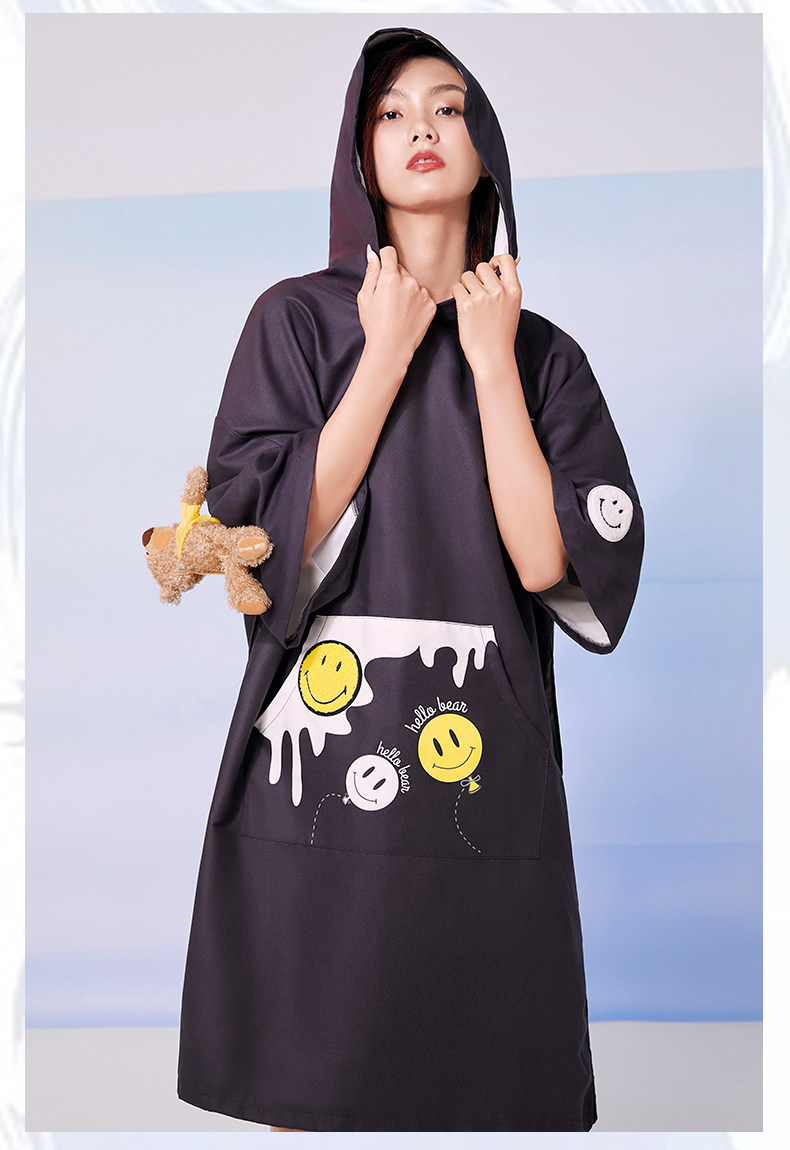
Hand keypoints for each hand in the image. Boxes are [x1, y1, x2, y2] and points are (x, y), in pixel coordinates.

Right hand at [356, 245, 436, 370]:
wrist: (391, 349)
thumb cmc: (375, 325)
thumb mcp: (365, 297)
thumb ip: (371, 272)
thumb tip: (372, 253)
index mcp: (390, 277)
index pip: (390, 252)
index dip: (384, 259)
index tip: (383, 269)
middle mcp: (409, 281)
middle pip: (402, 269)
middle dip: (395, 278)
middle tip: (388, 298)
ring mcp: (422, 293)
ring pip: (413, 283)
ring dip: (407, 290)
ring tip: (398, 309)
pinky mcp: (431, 305)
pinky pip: (423, 296)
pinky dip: (417, 302)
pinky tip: (408, 315)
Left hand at [452, 253, 521, 370]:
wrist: (493, 356)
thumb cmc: (501, 335)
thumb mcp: (511, 307)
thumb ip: (506, 287)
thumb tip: (499, 266)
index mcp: (514, 290)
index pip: (506, 259)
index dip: (496, 260)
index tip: (491, 268)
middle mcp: (499, 290)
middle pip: (482, 266)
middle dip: (477, 276)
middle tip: (477, 292)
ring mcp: (482, 297)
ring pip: (467, 276)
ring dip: (466, 286)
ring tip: (471, 303)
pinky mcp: (466, 305)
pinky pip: (456, 288)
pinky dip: (458, 297)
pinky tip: (464, 309)